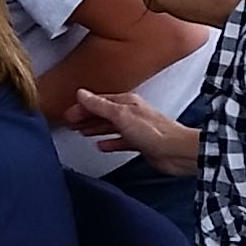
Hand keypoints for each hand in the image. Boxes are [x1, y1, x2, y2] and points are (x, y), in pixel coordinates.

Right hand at [68, 89, 200, 176]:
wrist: (177, 152)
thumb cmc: (156, 132)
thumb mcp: (121, 115)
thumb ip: (100, 105)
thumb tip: (82, 94)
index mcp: (126, 102)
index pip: (98, 101)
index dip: (82, 107)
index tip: (68, 113)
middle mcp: (131, 113)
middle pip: (102, 113)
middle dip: (86, 117)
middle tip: (71, 121)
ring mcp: (135, 128)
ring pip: (109, 126)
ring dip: (95, 128)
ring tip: (81, 130)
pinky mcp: (140, 143)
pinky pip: (119, 141)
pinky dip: (109, 142)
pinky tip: (102, 145)